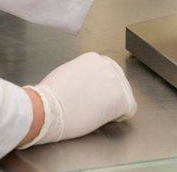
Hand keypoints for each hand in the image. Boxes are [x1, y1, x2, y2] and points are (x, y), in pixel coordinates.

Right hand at [18, 52, 136, 148]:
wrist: (47, 108)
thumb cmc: (50, 94)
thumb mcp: (67, 72)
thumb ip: (83, 73)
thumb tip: (89, 82)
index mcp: (94, 58)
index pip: (107, 72)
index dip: (102, 86)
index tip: (93, 95)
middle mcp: (108, 65)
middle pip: (119, 82)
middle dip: (109, 95)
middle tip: (94, 106)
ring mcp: (115, 81)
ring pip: (124, 95)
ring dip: (114, 105)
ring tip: (96, 112)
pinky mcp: (120, 98)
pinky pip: (129, 109)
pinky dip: (120, 116)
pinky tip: (105, 118)